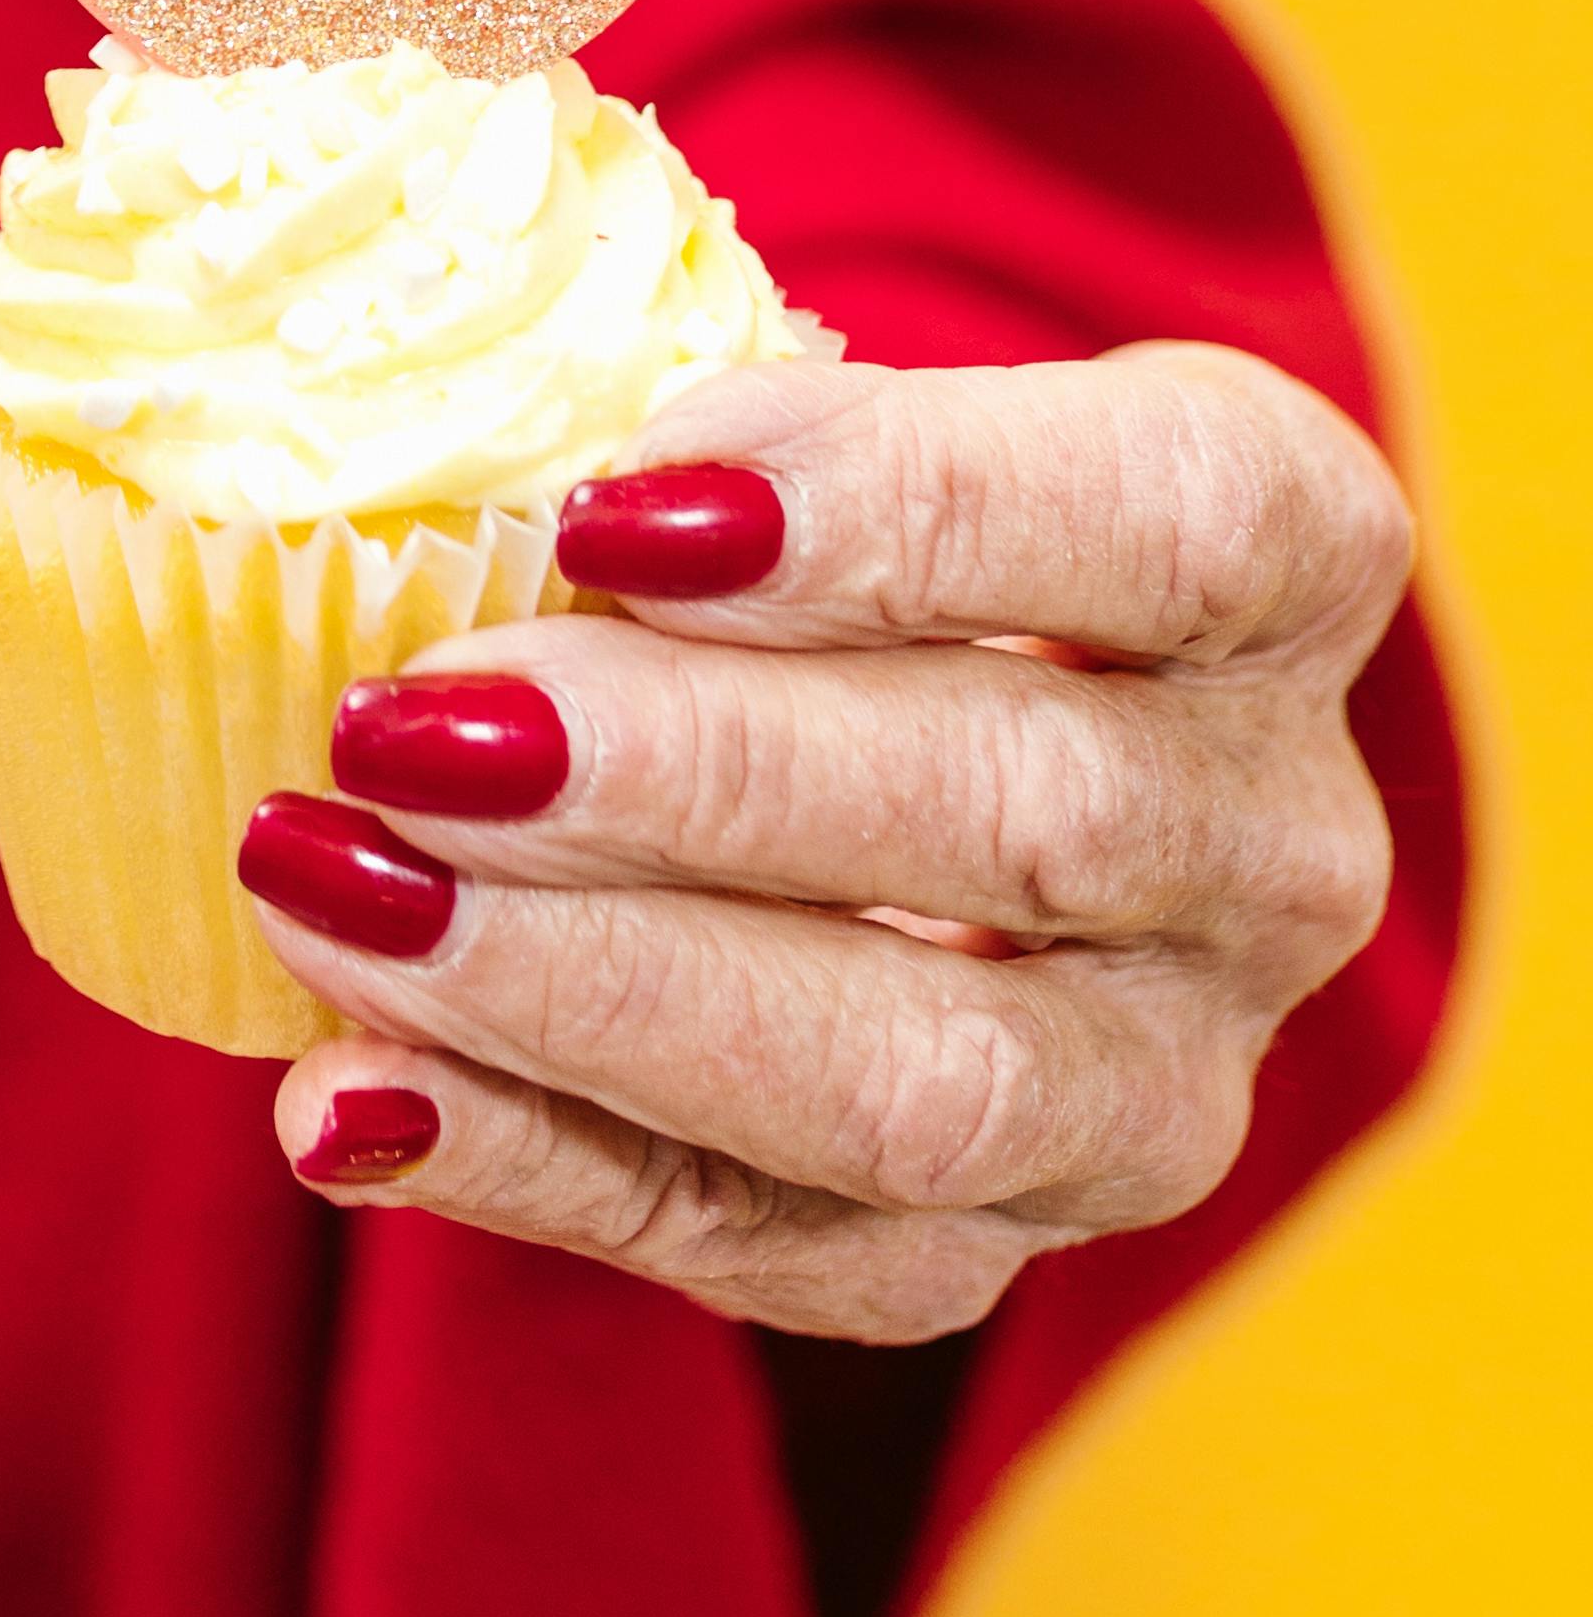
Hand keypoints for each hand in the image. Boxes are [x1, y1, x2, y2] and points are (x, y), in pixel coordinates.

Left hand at [237, 343, 1411, 1337]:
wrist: (864, 732)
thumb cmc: (798, 498)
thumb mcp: (779, 390)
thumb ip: (648, 369)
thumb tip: (399, 385)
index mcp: (1281, 550)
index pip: (1171, 520)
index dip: (904, 504)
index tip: (611, 508)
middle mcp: (1271, 838)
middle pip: (1032, 816)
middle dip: (690, 776)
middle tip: (410, 724)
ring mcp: (1158, 1078)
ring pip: (924, 1082)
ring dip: (592, 990)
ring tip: (334, 887)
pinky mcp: (995, 1243)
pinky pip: (778, 1246)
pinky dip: (539, 1166)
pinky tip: (351, 1096)